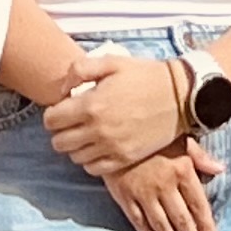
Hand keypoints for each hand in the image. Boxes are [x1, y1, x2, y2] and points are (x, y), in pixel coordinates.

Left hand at [45, 51, 193, 177]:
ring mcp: (111, 148)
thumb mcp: (110, 61)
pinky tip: (98, 147)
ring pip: (75, 158)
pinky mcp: (125, 159)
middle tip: (71, 122)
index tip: (62, 109)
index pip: (51, 120)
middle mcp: (97, 130)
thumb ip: (80, 70)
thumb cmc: (143, 76)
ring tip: (85, 134)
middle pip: (59, 143)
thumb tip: (64, 89)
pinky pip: (94, 169)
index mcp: (91, 104)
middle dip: (60, 132)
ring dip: (75, 147)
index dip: (52, 114)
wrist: (178, 96)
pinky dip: (90, 160)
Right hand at [105, 138, 220, 230]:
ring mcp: (143, 191)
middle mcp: (164, 184)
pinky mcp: (124, 195)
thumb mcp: (180, 137)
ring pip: (162, 225)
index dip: (207, 228)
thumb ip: (200, 156)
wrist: (115, 125)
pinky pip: (138, 220)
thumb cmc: (153, 130)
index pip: (199, 206)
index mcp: (182, 169)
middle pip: (182, 220)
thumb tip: (220, 169)